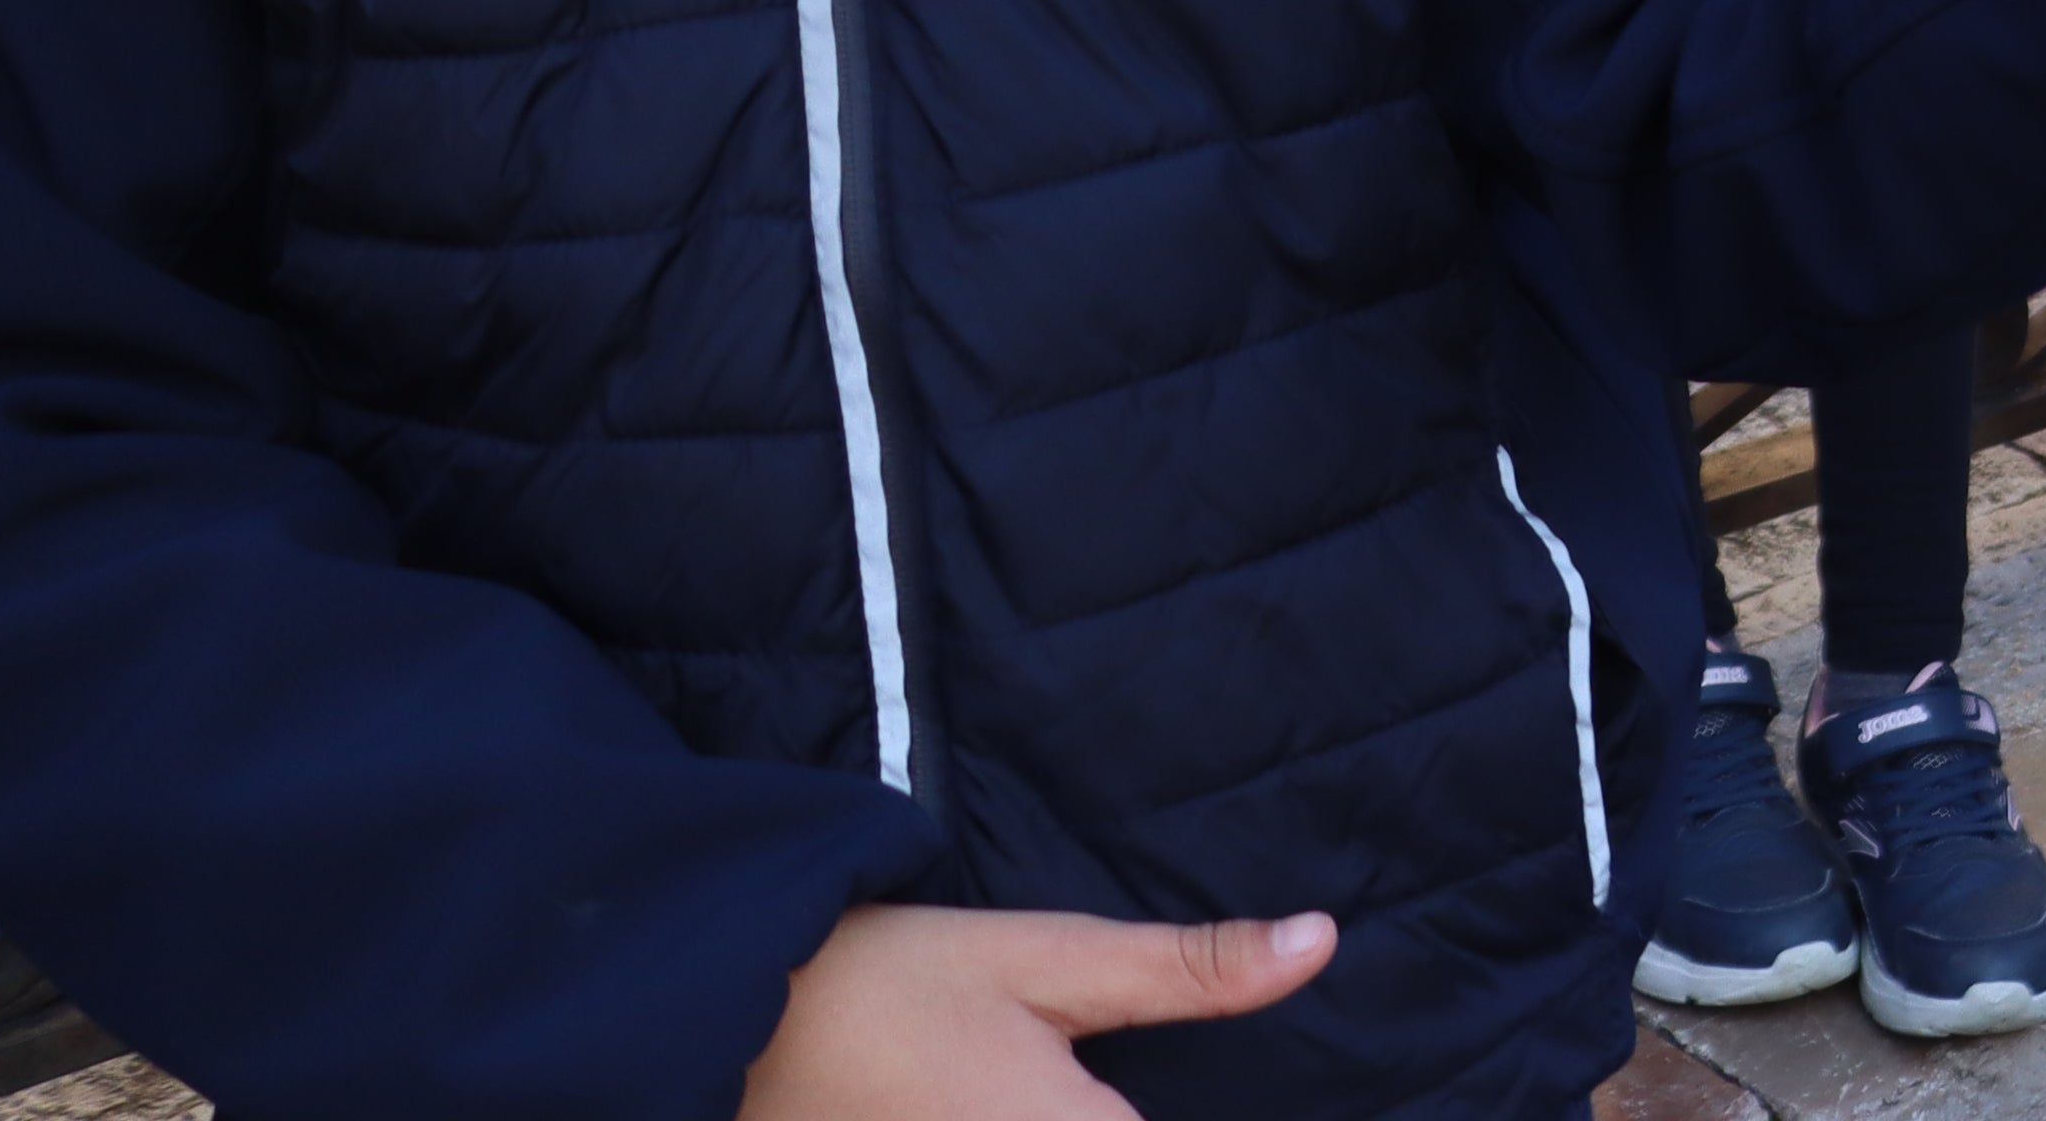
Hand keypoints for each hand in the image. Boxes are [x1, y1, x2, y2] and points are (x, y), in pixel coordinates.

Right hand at [742, 905, 1333, 1119]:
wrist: (725, 1025)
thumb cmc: (892, 983)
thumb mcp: (1047, 959)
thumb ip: (1188, 970)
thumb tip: (1320, 942)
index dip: (1208, 1110)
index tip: (1140, 1085)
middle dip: (1115, 1113)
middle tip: (1082, 1075)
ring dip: (1089, 1120)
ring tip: (1042, 1084)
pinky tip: (1019, 1110)